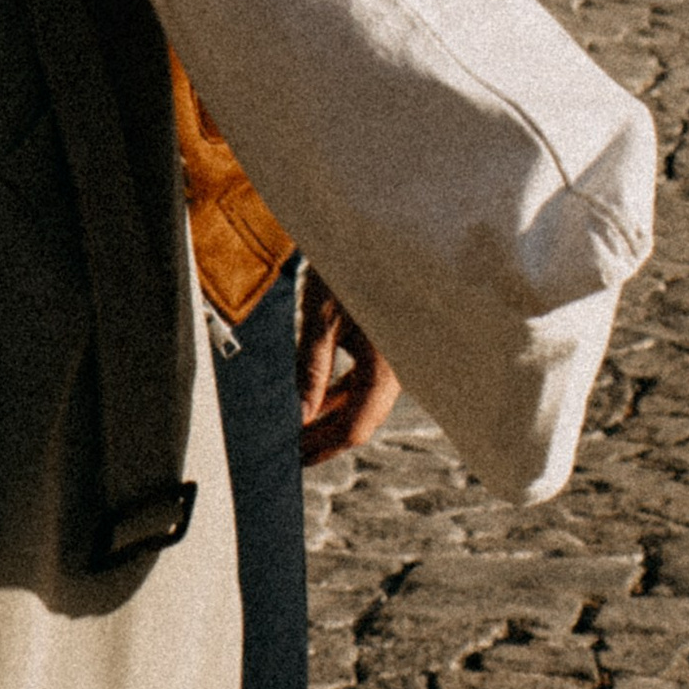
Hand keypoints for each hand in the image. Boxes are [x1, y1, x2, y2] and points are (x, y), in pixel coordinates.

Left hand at [297, 271, 399, 463]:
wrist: (375, 230)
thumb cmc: (347, 266)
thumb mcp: (322, 317)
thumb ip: (312, 369)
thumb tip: (300, 415)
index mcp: (387, 366)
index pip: (356, 426)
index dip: (324, 446)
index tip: (295, 458)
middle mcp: (398, 367)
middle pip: (362, 417)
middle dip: (326, 436)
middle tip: (290, 449)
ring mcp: (394, 357)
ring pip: (363, 400)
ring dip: (332, 415)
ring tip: (297, 428)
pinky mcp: (386, 346)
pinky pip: (366, 379)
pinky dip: (341, 391)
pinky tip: (316, 400)